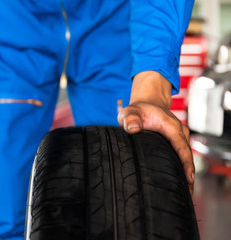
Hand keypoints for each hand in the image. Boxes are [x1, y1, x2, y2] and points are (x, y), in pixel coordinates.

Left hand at [118, 71, 194, 193]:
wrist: (147, 105)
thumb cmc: (138, 111)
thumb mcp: (130, 112)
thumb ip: (129, 118)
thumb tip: (133, 128)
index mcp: (171, 126)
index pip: (181, 146)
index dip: (186, 163)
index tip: (189, 178)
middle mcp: (179, 133)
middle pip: (187, 156)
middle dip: (188, 175)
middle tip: (187, 194)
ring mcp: (179, 138)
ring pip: (185, 158)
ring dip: (186, 175)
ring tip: (185, 194)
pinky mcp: (176, 144)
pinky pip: (181, 157)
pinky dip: (181, 170)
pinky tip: (178, 184)